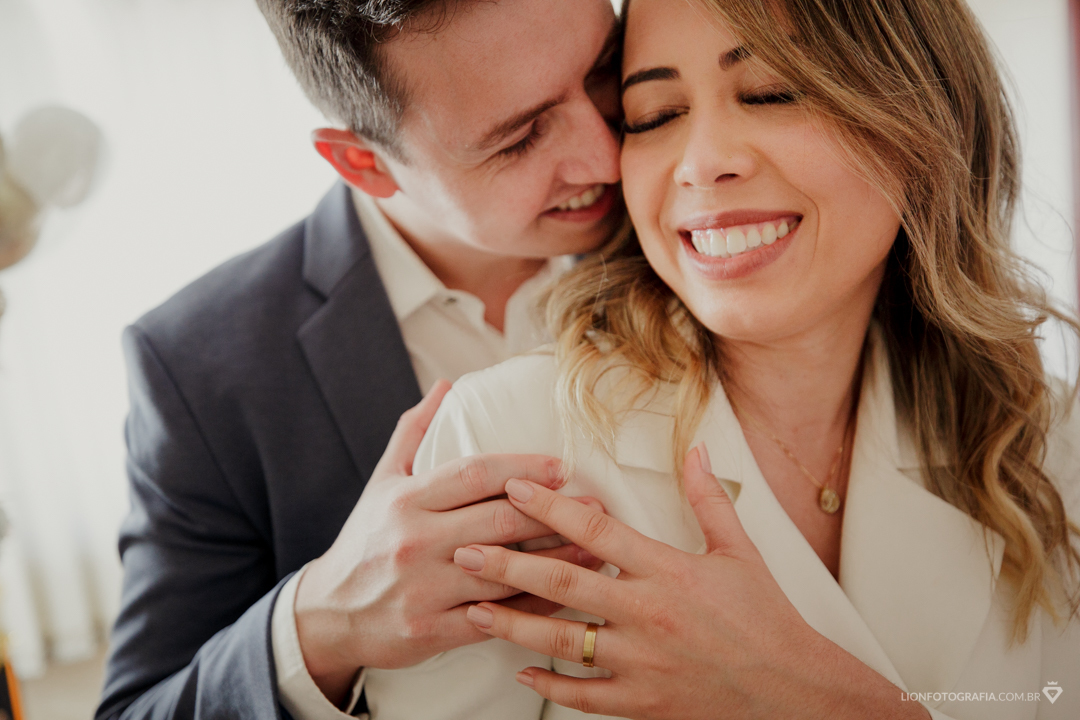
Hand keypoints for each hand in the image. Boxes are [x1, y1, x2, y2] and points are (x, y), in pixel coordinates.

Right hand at [295, 380, 604, 704]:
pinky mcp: (432, 630)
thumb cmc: (365, 541)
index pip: (474, 474)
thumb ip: (414, 432)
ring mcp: (424, 589)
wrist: (328, 613)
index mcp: (407, 500)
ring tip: (596, 551)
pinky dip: (534, 610)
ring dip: (556, 562)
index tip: (561, 468)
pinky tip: (565, 598)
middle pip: (498, 520)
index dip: (522, 468)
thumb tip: (445, 386)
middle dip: (554, 513)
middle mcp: (415, 541)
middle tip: (596, 506)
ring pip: (504, 574)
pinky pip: (496, 619)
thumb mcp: (381, 483)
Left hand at [455, 445, 930, 719]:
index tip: (514, 487)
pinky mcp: (642, 702)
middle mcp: (647, 616)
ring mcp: (641, 663)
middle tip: (466, 550)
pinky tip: (522, 671)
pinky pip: (584, 695)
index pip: (598, 531)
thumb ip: (709, 499)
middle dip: (510, 564)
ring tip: (475, 608)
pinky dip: (550, 684)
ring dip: (514, 624)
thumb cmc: (767, 618)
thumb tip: (695, 448)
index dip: (551, 506)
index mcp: (669, 572)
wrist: (793, 692)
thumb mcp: (741, 552)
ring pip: (562, 642)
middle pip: (565, 585)